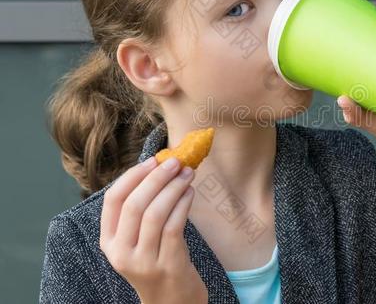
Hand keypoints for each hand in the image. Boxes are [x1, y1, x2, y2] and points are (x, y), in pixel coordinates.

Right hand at [100, 156, 207, 303]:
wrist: (172, 302)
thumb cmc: (158, 261)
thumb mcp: (139, 240)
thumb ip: (142, 210)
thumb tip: (159, 166)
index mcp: (109, 241)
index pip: (113, 200)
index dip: (133, 176)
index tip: (153, 160)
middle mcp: (121, 253)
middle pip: (135, 204)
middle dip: (157, 178)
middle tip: (175, 162)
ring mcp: (143, 261)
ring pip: (155, 213)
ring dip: (174, 188)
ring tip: (188, 174)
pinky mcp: (167, 265)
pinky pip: (174, 226)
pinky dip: (183, 204)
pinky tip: (191, 193)